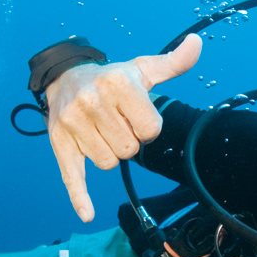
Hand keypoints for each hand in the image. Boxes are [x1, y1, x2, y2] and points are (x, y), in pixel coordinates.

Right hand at [45, 34, 201, 221]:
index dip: (147, 127)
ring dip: (109, 152)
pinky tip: (88, 213)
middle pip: (129, 150)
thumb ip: (172, 63)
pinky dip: (80, 198)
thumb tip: (197, 44)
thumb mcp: (142, 69)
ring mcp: (73, 124)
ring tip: (101, 130)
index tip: (135, 115)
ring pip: (108, 163)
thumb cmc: (111, 78)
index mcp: (118, 84)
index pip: (150, 130)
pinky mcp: (59, 143)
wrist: (65, 76)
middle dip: (128, 140)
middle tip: (116, 122)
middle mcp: (92, 101)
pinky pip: (72, 177)